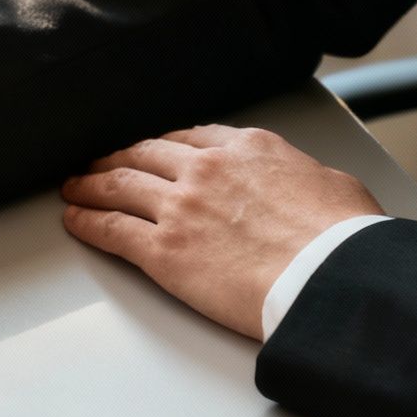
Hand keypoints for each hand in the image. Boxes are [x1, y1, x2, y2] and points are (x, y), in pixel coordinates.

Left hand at [59, 125, 383, 339]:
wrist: (329, 278)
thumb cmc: (342, 241)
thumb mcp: (331, 184)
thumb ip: (298, 176)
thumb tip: (300, 185)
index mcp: (247, 149)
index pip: (189, 138)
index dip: (161, 146)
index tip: (150, 151)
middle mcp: (206, 170)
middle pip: (144, 155)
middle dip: (116, 159)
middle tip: (99, 165)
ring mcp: (180, 207)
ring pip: (118, 186)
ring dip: (89, 186)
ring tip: (74, 188)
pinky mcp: (163, 250)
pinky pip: (111, 229)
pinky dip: (87, 222)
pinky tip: (75, 220)